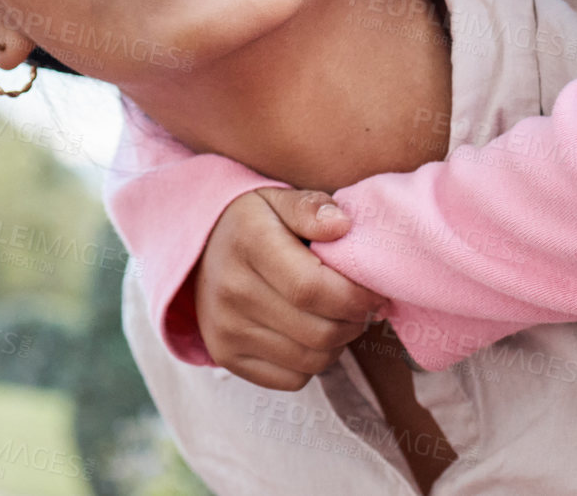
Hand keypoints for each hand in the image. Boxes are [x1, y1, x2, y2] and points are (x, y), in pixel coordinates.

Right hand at [194, 188, 385, 389]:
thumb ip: (311, 207)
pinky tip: (310, 332)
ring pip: (311, 360)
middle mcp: (233, 291)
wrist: (200, 249)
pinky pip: (292, 379)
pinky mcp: (227, 356)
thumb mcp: (278, 198)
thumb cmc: (254, 221)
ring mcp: (226, 329)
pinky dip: (313, 361)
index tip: (376, 291)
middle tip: (363, 304)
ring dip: (338, 342)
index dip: (355, 296)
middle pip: (317, 330)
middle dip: (354, 321)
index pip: (312, 288)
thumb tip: (343, 226)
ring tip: (338, 315)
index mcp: (250, 243)